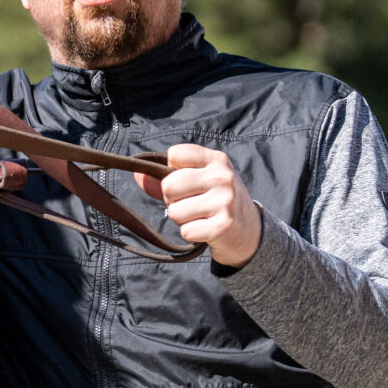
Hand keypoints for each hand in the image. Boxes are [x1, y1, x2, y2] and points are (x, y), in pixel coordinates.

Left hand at [139, 144, 261, 267]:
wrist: (250, 231)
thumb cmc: (217, 201)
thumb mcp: (200, 181)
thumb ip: (166, 177)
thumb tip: (137, 175)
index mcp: (216, 159)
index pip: (174, 154)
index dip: (171, 171)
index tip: (185, 181)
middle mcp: (222, 176)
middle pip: (169, 186)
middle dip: (172, 200)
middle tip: (191, 204)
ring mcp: (224, 201)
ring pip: (175, 211)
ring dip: (182, 219)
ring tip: (200, 216)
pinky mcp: (223, 226)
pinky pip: (186, 231)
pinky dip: (191, 234)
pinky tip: (206, 229)